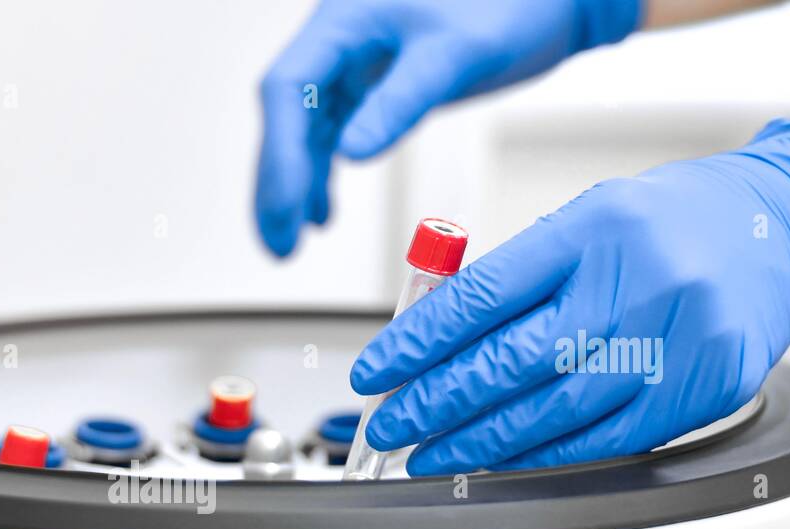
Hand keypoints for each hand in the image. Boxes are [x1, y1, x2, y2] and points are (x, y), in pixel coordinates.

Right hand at [255, 0, 640, 255]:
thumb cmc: (513, 6)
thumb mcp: (454, 56)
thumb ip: (400, 102)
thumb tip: (350, 154)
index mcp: (344, 18)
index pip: (288, 88)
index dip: (279, 154)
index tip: (285, 207)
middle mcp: (339, 40)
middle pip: (286, 117)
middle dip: (277, 183)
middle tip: (279, 244)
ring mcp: (352, 65)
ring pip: (303, 132)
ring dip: (293, 187)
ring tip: (289, 244)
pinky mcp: (372, 86)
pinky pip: (331, 135)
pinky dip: (321, 176)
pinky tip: (322, 213)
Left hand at [350, 120, 789, 474]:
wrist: (784, 225)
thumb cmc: (673, 222)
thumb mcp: (588, 220)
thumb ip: (518, 276)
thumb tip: (434, 339)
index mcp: (593, 231)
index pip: (478, 300)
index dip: (414, 346)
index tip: (375, 373)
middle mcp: (632, 285)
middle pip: (505, 363)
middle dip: (430, 405)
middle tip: (386, 428)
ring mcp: (669, 343)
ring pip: (547, 413)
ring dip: (473, 442)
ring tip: (427, 454)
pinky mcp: (696, 391)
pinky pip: (599, 441)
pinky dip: (538, 458)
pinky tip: (495, 462)